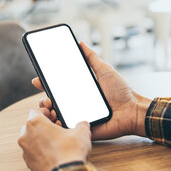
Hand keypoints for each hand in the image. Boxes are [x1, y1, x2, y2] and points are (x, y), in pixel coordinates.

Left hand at [18, 108, 90, 170]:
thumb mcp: (82, 132)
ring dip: (41, 139)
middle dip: (44, 125)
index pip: (36, 110)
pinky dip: (41, 151)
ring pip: (31, 139)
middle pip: (32, 125)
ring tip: (57, 142)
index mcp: (35, 123)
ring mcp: (26, 151)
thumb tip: (83, 125)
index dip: (46, 111)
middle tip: (57, 128)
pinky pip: (34, 153)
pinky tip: (54, 154)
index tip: (54, 115)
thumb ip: (81, 125)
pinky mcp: (29, 164)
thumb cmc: (70, 152)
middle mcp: (26, 136)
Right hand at [32, 41, 151, 139]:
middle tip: (41, 91)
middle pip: (55, 100)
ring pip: (57, 115)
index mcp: (81, 90)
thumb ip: (92, 58)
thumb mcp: (105, 70)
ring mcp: (79, 116)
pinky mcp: (82, 128)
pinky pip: (67, 128)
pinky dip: (58, 124)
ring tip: (47, 104)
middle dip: (44, 97)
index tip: (37, 78)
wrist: (132, 111)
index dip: (47, 83)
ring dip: (48, 110)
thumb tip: (80, 42)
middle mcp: (78, 103)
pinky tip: (53, 119)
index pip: (60, 86)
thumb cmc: (121, 91)